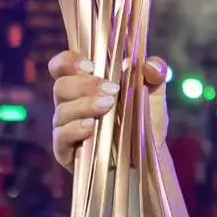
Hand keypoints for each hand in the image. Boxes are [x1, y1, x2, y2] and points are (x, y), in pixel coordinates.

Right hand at [49, 51, 167, 171]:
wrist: (147, 155)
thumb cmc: (144, 120)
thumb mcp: (154, 94)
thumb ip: (156, 73)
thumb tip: (150, 64)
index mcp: (84, 85)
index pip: (62, 66)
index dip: (69, 61)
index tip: (90, 66)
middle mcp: (70, 104)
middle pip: (61, 86)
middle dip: (85, 85)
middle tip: (112, 90)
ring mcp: (65, 127)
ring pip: (61, 111)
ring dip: (84, 105)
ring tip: (108, 106)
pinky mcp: (65, 151)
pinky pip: (60, 137)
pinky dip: (75, 129)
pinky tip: (91, 127)